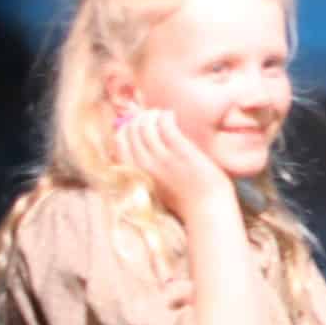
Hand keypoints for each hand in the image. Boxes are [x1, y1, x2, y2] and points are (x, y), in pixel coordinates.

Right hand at [116, 107, 232, 220]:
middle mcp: (145, 167)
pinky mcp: (181, 153)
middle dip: (138, 118)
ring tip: (160, 114)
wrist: (207, 210)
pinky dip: (165, 116)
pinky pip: (165, 126)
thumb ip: (142, 170)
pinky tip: (170, 115)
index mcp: (135, 176)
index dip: (125, 128)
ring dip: (151, 115)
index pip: (119, 143)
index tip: (135, 123)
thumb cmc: (183, 198)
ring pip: (145, 126)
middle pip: (130, 132)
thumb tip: (133, 145)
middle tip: (150, 115)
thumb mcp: (154, 186)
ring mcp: (162, 159)